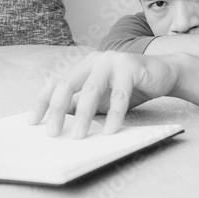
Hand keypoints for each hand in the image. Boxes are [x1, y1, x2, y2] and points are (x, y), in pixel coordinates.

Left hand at [27, 51, 180, 138]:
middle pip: (68, 84)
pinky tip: (109, 131)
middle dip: (57, 110)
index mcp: (84, 66)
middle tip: (52, 133)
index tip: (33, 123)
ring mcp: (111, 61)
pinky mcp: (130, 67)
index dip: (43, 102)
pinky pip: (119, 95)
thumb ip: (81, 102)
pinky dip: (114, 114)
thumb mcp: (102, 98)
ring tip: (79, 137)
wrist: (164, 73)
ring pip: (91, 90)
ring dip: (83, 116)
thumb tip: (58, 118)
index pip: (57, 83)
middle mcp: (94, 60)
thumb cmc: (130, 87)